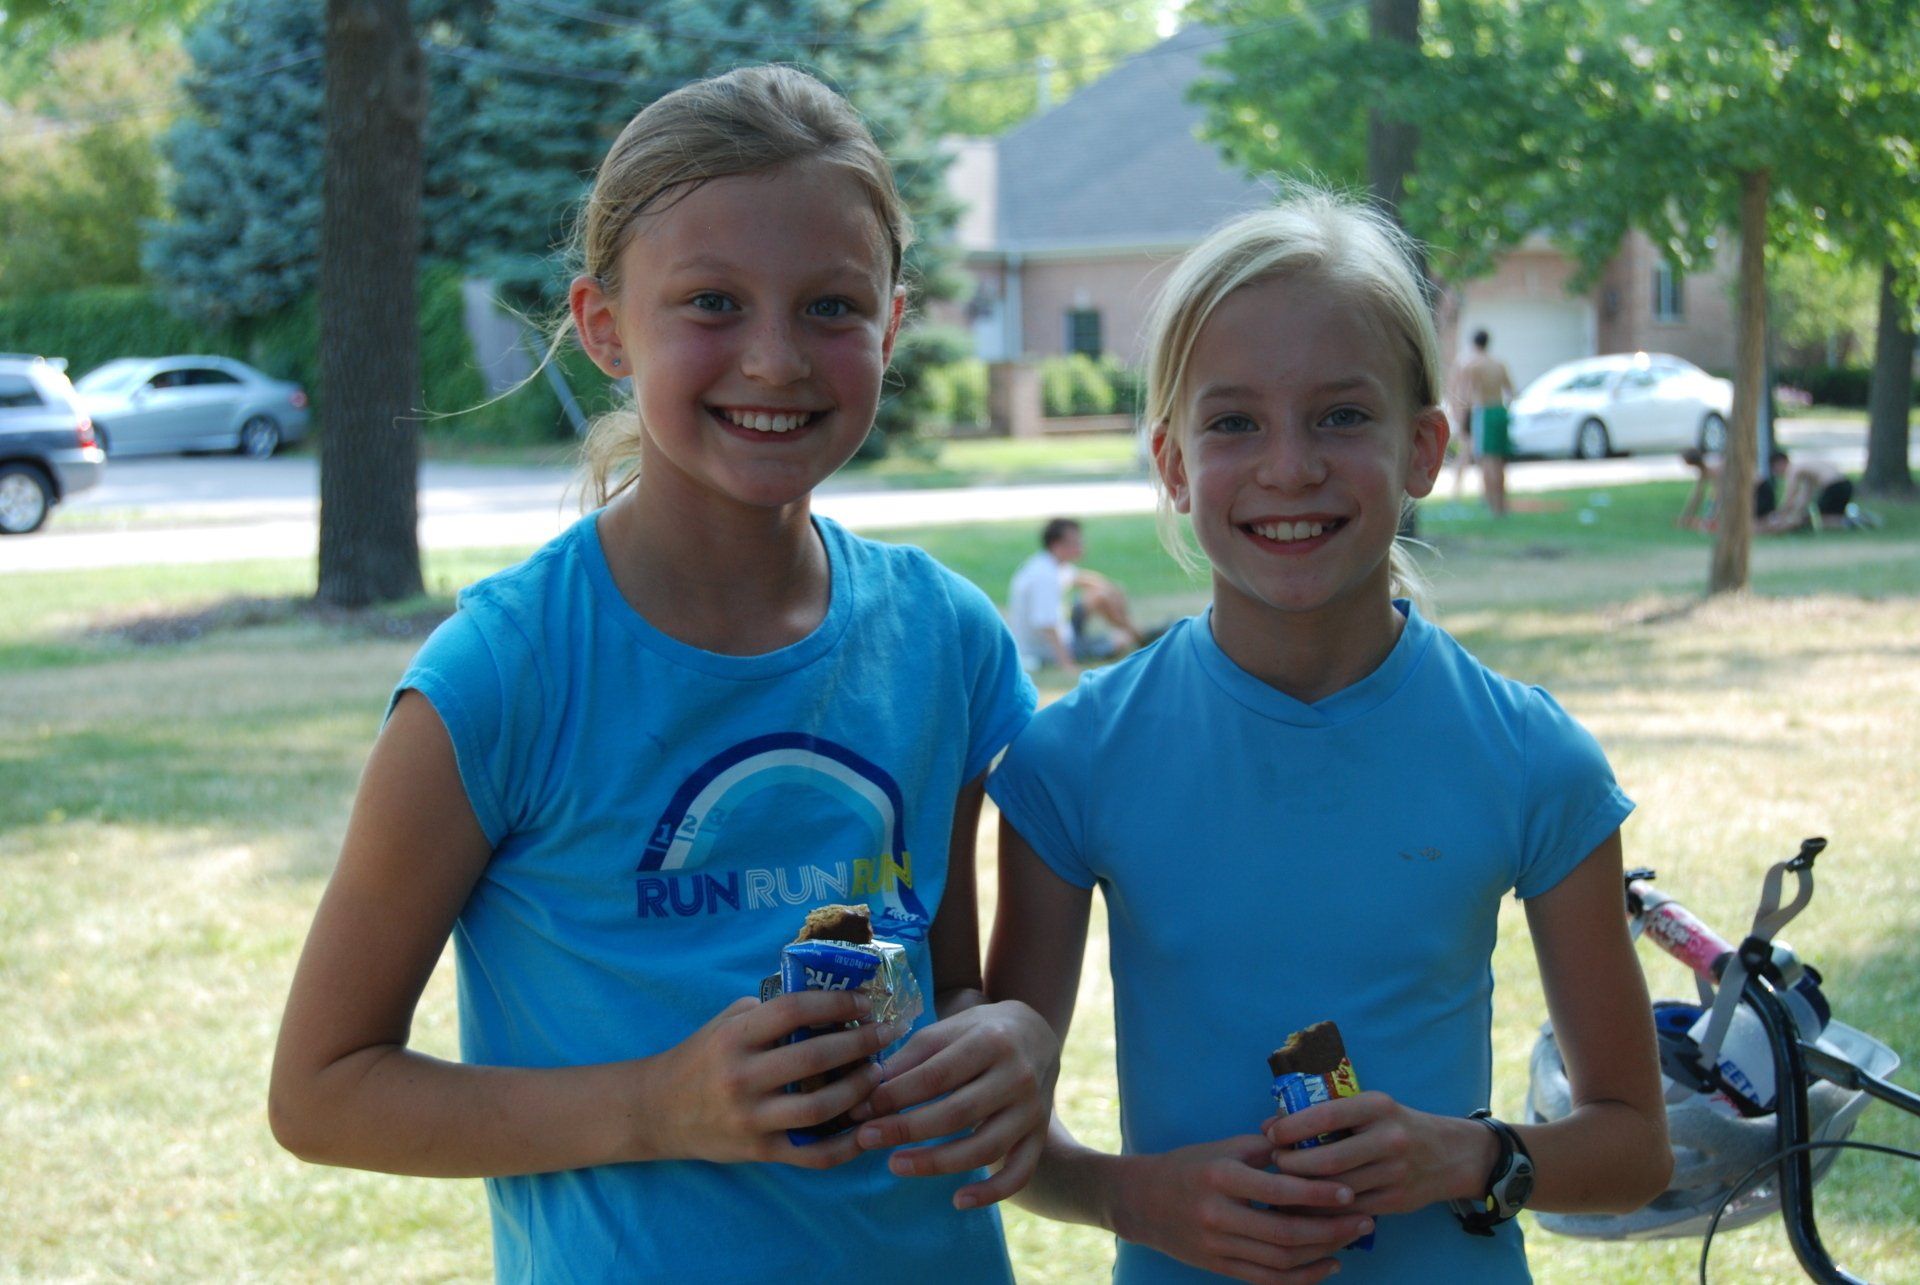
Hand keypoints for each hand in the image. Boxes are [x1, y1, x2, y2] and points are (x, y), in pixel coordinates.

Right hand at [639, 992, 908, 1169]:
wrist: (657, 1111)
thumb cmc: (702, 1057)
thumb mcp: (727, 1021)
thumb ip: (770, 1011)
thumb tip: (829, 997)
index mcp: (736, 1038)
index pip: (794, 1010)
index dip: (837, 1002)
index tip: (866, 1001)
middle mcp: (742, 1077)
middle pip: (815, 1058)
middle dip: (862, 1043)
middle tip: (889, 1033)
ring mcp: (751, 1119)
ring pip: (820, 1108)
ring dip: (859, 1089)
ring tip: (878, 1073)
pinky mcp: (760, 1152)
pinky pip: (813, 1155)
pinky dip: (846, 1145)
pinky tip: (867, 1127)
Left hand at [849, 1000, 1057, 1206]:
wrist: (1036, 1034)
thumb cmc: (979, 1032)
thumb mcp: (947, 1031)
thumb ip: (910, 1060)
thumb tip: (868, 1095)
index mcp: (990, 1042)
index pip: (936, 1076)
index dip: (895, 1096)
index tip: (860, 1110)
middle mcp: (1017, 1076)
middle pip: (957, 1113)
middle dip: (905, 1129)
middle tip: (864, 1139)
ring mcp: (1032, 1110)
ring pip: (985, 1148)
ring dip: (936, 1163)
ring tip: (894, 1165)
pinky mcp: (1039, 1136)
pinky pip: (1019, 1173)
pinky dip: (991, 1192)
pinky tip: (957, 1201)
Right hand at [1108, 1136, 1370, 1283]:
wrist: (1140, 1201)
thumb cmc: (1187, 1166)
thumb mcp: (1222, 1148)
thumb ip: (1265, 1149)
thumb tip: (1312, 1142)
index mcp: (1221, 1177)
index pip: (1278, 1191)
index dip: (1318, 1195)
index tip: (1350, 1192)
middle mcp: (1218, 1215)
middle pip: (1285, 1233)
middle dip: (1330, 1230)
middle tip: (1364, 1220)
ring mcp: (1217, 1247)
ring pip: (1280, 1261)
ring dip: (1321, 1254)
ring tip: (1351, 1241)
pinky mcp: (1218, 1267)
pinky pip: (1267, 1280)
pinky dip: (1301, 1278)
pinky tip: (1327, 1266)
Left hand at [1265, 1091, 1493, 1216]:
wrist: (1450, 1154)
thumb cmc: (1396, 1125)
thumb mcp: (1371, 1107)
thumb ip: (1329, 1114)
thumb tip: (1271, 1124)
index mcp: (1378, 1107)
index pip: (1327, 1115)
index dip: (1293, 1127)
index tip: (1271, 1133)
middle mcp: (1389, 1139)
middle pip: (1329, 1159)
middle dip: (1293, 1163)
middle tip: (1275, 1162)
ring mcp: (1395, 1173)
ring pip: (1337, 1189)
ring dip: (1304, 1189)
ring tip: (1285, 1183)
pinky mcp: (1396, 1201)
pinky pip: (1349, 1209)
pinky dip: (1323, 1207)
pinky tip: (1306, 1202)